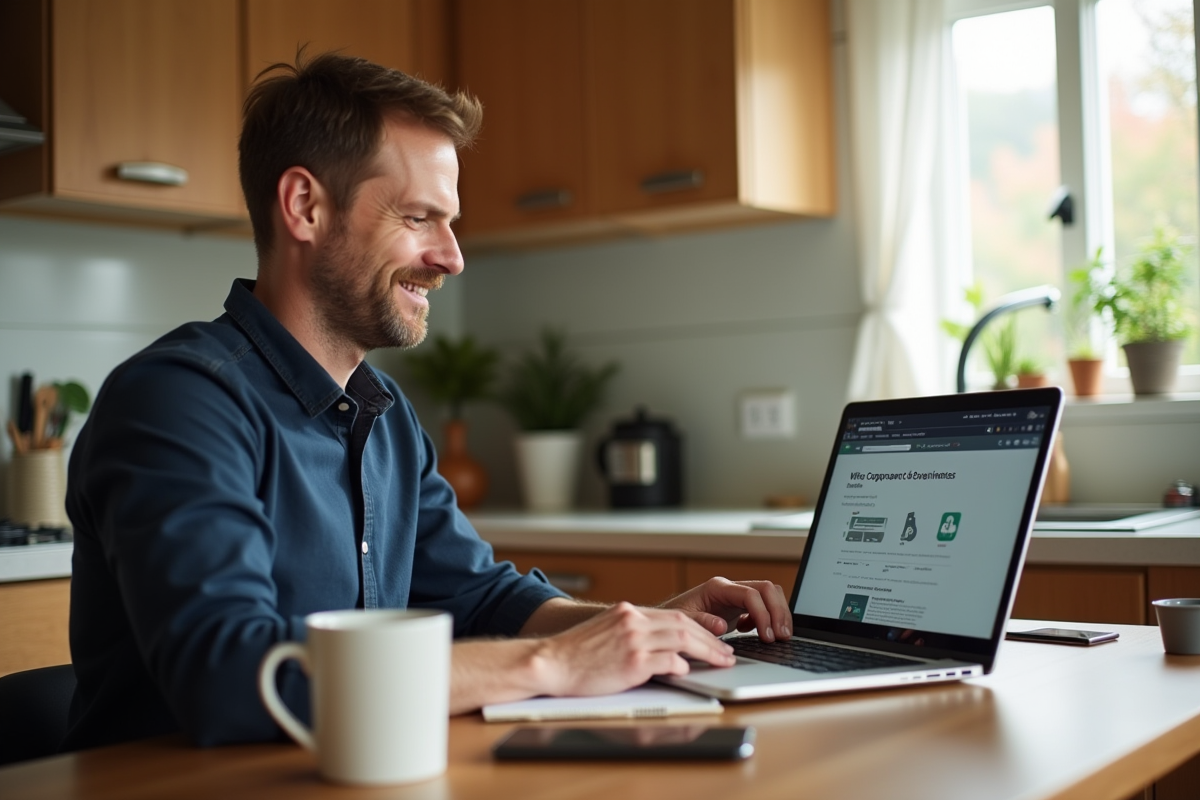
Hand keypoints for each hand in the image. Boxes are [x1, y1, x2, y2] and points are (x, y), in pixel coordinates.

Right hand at [535, 602, 736, 696]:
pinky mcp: (631, 662)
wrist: (550, 662)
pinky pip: (667, 662)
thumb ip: (631, 630)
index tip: (716, 633)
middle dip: (710, 639)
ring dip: (706, 652)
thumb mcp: (605, 630)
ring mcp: (633, 640)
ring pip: (682, 641)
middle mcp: (633, 621)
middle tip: (726, 651)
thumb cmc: (575, 653)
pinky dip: (681, 666)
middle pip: (684, 625)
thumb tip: (659, 642)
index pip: (674, 614)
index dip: (700, 625)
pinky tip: (687, 671)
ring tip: (720, 661)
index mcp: (628, 612)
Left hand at [661, 577, 791, 642]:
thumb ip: (700, 623)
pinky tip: (759, 634)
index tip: (767, 636)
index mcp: (717, 587)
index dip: (763, 614)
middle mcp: (730, 588)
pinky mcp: (739, 607)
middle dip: (778, 612)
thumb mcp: (682, 622)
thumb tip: (721, 625)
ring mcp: (736, 596)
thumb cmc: (673, 620)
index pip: (751, 594)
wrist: (668, 622)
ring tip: (780, 636)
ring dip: (779, 614)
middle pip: (767, 589)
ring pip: (770, 595)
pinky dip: (769, 619)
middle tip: (782, 636)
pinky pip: (764, 606)